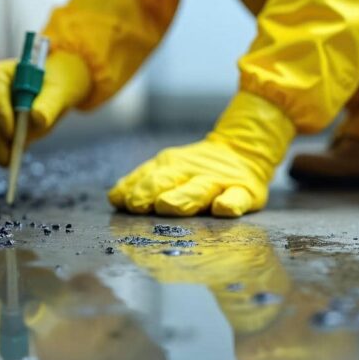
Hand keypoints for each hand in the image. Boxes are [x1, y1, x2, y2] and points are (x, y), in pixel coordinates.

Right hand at [0, 50, 91, 165]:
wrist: (58, 90)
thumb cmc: (57, 84)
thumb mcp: (59, 91)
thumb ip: (49, 103)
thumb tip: (37, 118)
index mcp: (1, 72)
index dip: (0, 108)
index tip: (10, 131)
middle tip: (8, 154)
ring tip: (8, 162)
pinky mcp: (0, 126)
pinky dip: (5, 150)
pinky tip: (11, 163)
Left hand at [108, 92, 294, 217]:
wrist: (244, 150)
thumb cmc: (198, 170)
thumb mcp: (169, 169)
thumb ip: (142, 183)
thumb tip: (115, 198)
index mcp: (170, 167)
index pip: (148, 177)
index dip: (133, 189)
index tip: (121, 202)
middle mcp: (191, 173)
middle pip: (169, 181)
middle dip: (151, 191)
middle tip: (137, 205)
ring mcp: (217, 182)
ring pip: (199, 189)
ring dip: (182, 197)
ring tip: (167, 205)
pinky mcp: (244, 191)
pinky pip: (238, 198)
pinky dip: (231, 203)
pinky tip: (222, 209)